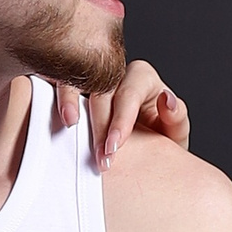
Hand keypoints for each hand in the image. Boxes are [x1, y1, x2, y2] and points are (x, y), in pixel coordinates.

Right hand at [53, 62, 188, 170]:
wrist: (141, 152)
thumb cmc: (160, 139)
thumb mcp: (175, 132)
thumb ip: (177, 117)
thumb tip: (167, 100)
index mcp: (143, 79)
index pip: (130, 93)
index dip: (121, 119)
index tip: (114, 146)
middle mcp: (115, 74)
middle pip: (103, 90)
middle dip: (99, 124)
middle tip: (98, 157)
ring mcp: (91, 79)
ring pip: (79, 80)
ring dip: (72, 102)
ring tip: (68, 125)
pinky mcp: (71, 86)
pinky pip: (60, 83)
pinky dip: (57, 94)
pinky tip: (54, 110)